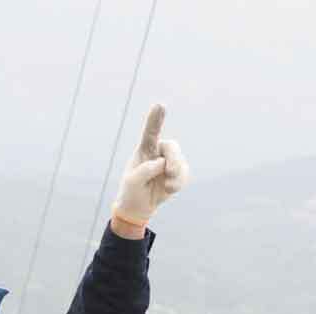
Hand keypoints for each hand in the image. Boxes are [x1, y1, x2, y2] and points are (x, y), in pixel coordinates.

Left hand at [112, 103, 188, 225]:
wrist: (138, 207)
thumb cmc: (131, 191)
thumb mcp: (133, 181)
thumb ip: (146, 170)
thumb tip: (162, 162)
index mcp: (144, 150)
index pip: (151, 132)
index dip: (156, 119)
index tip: (159, 105)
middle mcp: (157, 152)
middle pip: (172, 147)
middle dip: (173, 159)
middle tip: (169, 172)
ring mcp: (168, 161)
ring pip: (180, 162)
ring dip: (175, 175)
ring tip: (166, 186)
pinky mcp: (177, 173)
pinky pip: (184, 174)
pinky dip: (178, 183)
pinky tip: (168, 189)